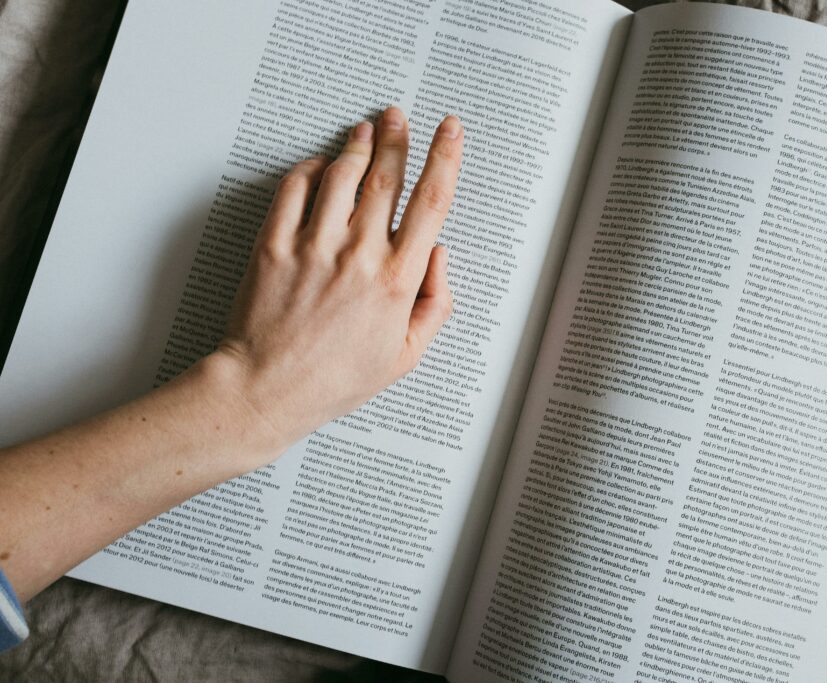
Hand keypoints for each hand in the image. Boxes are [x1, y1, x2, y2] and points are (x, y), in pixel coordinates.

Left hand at [209, 107, 461, 457]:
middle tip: (398, 117)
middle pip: (387, 176)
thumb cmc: (336, 378)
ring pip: (342, 175)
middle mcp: (360, 254)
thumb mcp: (406, 356)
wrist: (267, 390)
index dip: (446, 157)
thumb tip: (441, 255)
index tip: (449, 132)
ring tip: (364, 129)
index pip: (432, 201)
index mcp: (398, 280)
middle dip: (398, 138)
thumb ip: (435, 304)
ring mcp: (314, 246)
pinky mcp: (274, 245)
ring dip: (357, 144)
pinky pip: (295, 189)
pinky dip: (311, 168)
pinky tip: (320, 165)